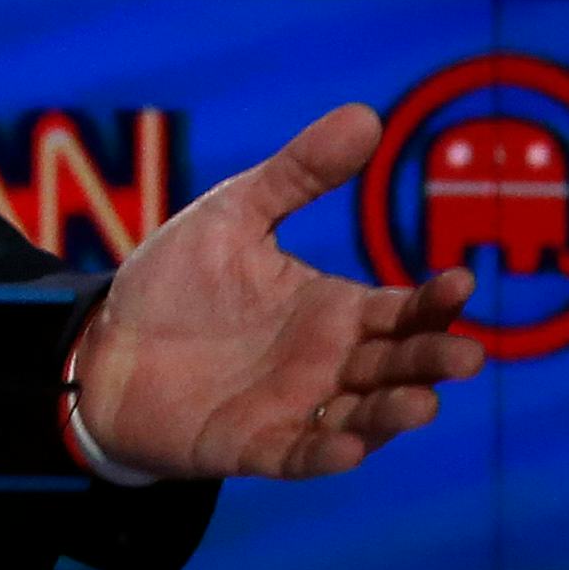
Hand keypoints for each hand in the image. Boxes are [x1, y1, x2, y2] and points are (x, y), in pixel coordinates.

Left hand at [75, 103, 487, 479]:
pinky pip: (299, 455)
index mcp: (334, 310)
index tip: (460, 283)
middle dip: (432, 361)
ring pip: (362, 417)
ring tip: (422, 403)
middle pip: (396, 365)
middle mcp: (328, 363)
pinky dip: (325, 454)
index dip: (435, 301)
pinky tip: (346, 447)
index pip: (403, 309)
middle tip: (467, 356)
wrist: (102, 343)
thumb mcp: (234, 215)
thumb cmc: (175, 281)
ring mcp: (296, 408)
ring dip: (393, 414)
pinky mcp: (254, 446)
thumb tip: (368, 114)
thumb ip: (298, 173)